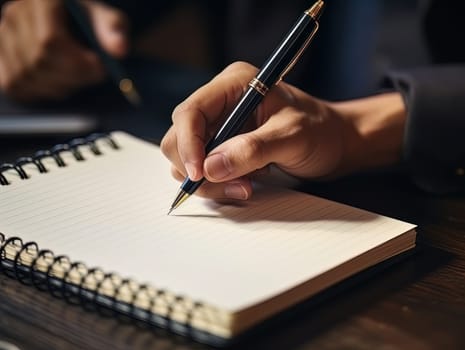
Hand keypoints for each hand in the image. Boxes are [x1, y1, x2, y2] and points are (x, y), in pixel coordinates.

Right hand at [0, 0, 127, 100]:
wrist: (70, 20)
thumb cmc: (88, 20)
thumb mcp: (106, 18)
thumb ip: (114, 30)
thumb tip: (120, 50)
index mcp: (42, 0)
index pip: (50, 41)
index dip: (77, 64)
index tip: (100, 68)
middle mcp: (15, 15)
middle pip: (39, 62)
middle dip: (73, 77)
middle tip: (93, 75)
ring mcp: (3, 36)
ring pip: (27, 77)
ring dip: (59, 87)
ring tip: (78, 77)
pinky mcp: (0, 57)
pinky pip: (16, 86)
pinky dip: (41, 92)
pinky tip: (60, 83)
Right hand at [161, 61, 406, 200]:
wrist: (334, 144)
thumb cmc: (320, 132)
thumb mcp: (292, 137)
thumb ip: (252, 150)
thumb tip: (210, 168)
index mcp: (233, 84)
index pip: (190, 112)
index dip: (187, 144)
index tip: (199, 173)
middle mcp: (220, 103)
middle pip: (180, 138)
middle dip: (200, 168)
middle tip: (236, 186)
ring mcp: (220, 126)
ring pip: (189, 159)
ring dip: (213, 181)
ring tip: (248, 185)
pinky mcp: (223, 147)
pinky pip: (205, 171)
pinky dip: (220, 184)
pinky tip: (248, 182)